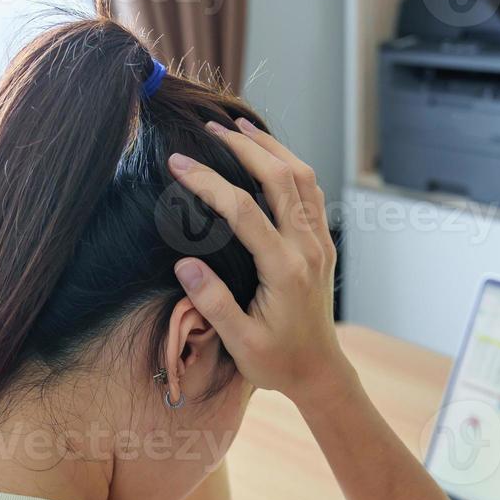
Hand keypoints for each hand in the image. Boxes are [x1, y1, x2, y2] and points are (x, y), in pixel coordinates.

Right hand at [167, 119, 348, 401]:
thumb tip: (184, 263)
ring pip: (303, 177)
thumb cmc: (277, 361)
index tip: (177, 164)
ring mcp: (319, 243)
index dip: (208, 182)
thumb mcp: (240, 341)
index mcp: (284, 269)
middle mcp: (307, 248)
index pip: (242, 210)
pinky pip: (312, 192)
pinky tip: (270, 156)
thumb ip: (213, 302)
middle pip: (280, 178)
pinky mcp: (323, 244)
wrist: (319, 372)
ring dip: (271, 148)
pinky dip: (290, 165)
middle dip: (243, 147)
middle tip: (210, 129)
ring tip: (240, 127)